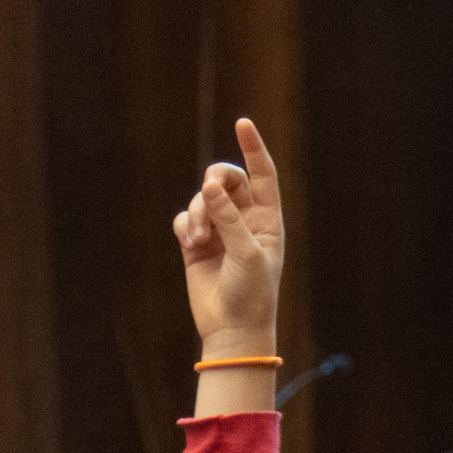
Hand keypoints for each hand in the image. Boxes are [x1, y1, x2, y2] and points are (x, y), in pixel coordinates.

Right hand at [172, 117, 284, 363]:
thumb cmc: (251, 293)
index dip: (253, 148)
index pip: (262, 174)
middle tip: (209, 193)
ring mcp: (220, 231)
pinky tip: (189, 242)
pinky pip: (185, 219)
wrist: (233, 329)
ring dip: (198, 212)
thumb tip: (209, 185)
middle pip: (226, 180)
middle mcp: (244, 220)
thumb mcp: (246, 252)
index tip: (242, 123)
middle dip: (215, 182)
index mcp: (267, 219)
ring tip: (198, 239)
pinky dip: (185, 225)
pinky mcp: (197, 244)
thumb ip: (228, 217)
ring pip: (202, 199)